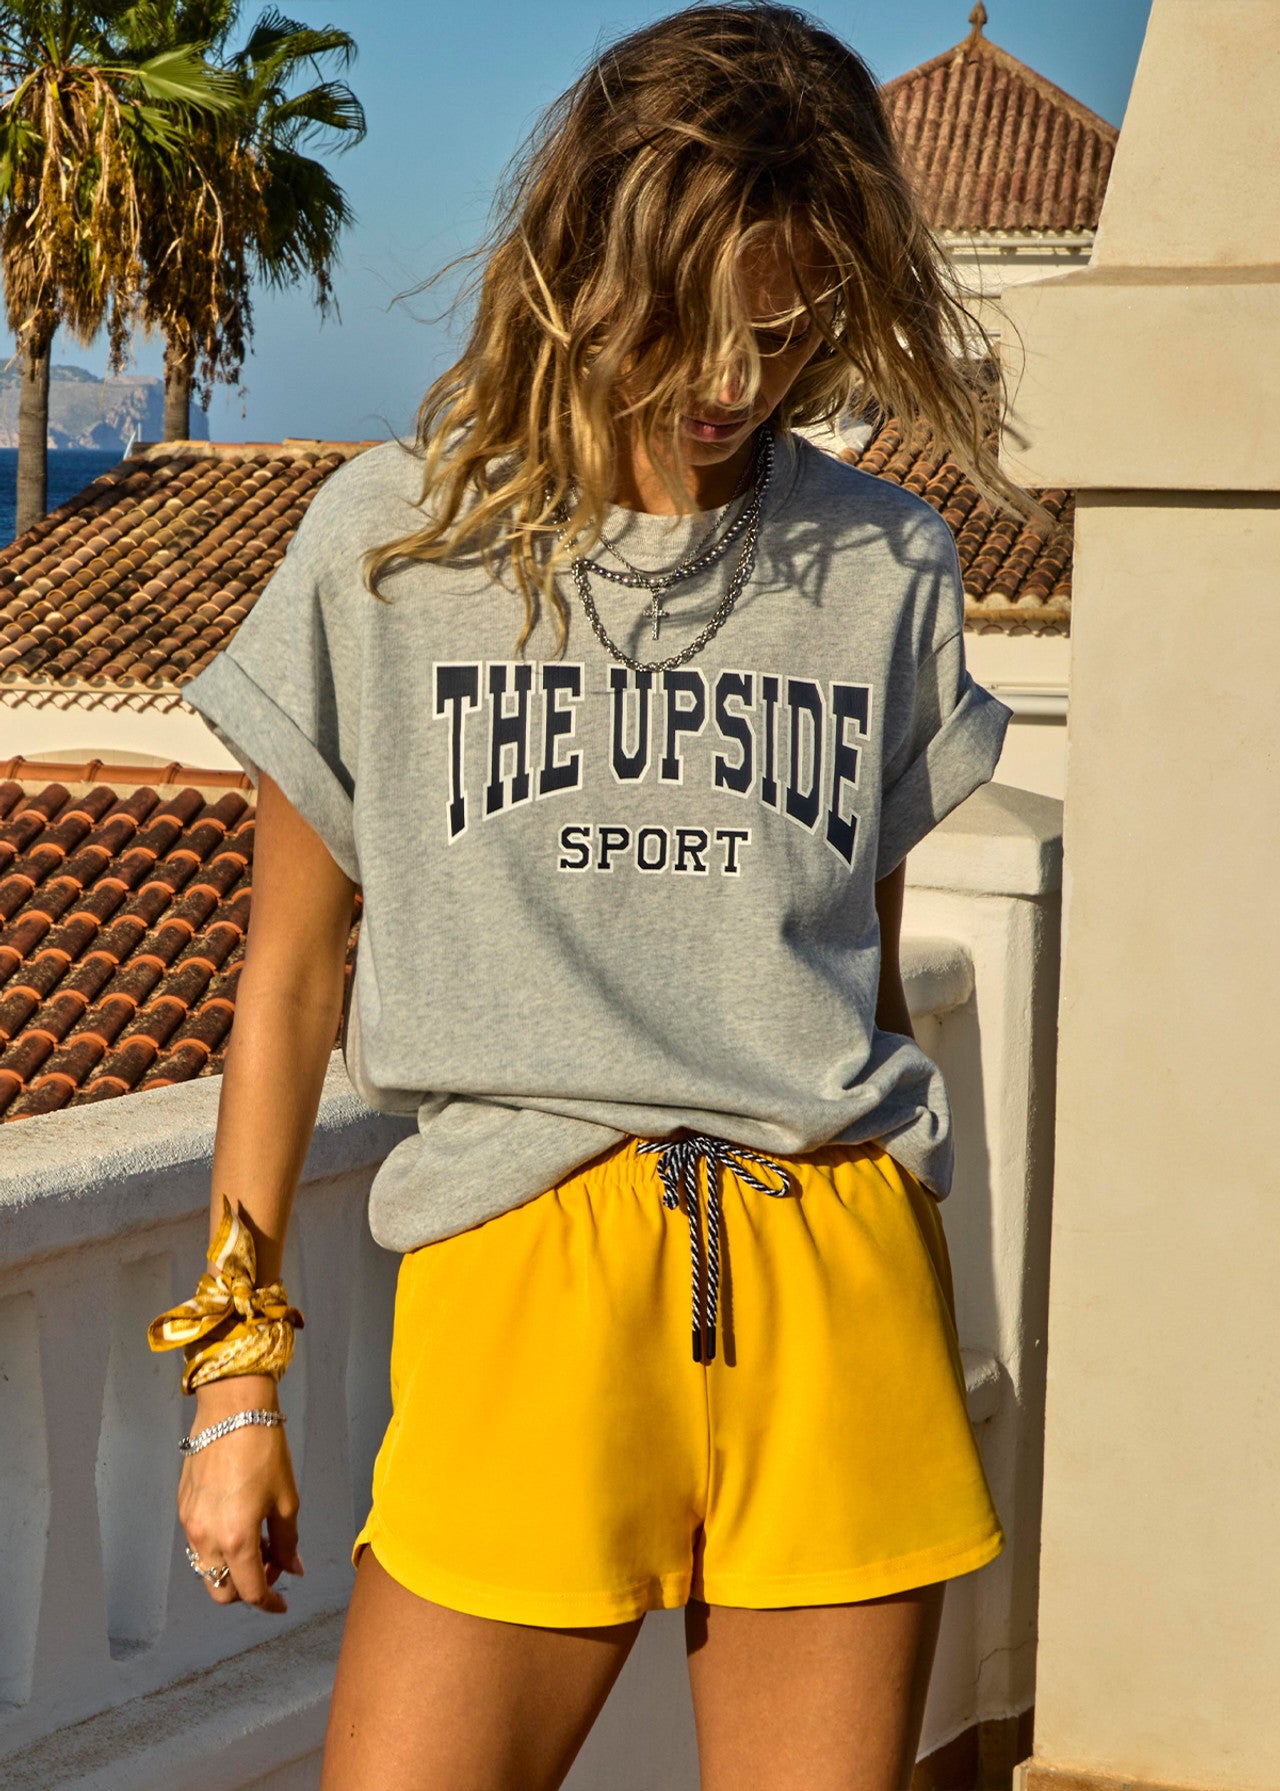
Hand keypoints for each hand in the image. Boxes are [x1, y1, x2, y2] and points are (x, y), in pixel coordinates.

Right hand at [179, 1373, 303, 1613]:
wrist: (231, 1411)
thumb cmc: (264, 1451)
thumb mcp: (286, 1499)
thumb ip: (288, 1542)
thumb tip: (292, 1569)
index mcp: (236, 1539)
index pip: (250, 1591)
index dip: (269, 1603)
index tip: (282, 1603)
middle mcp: (206, 1538)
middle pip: (220, 1590)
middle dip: (246, 1590)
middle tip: (271, 1567)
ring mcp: (189, 1523)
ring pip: (207, 1568)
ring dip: (231, 1568)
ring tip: (259, 1541)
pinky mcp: (182, 1508)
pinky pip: (198, 1543)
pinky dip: (218, 1546)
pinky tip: (239, 1522)